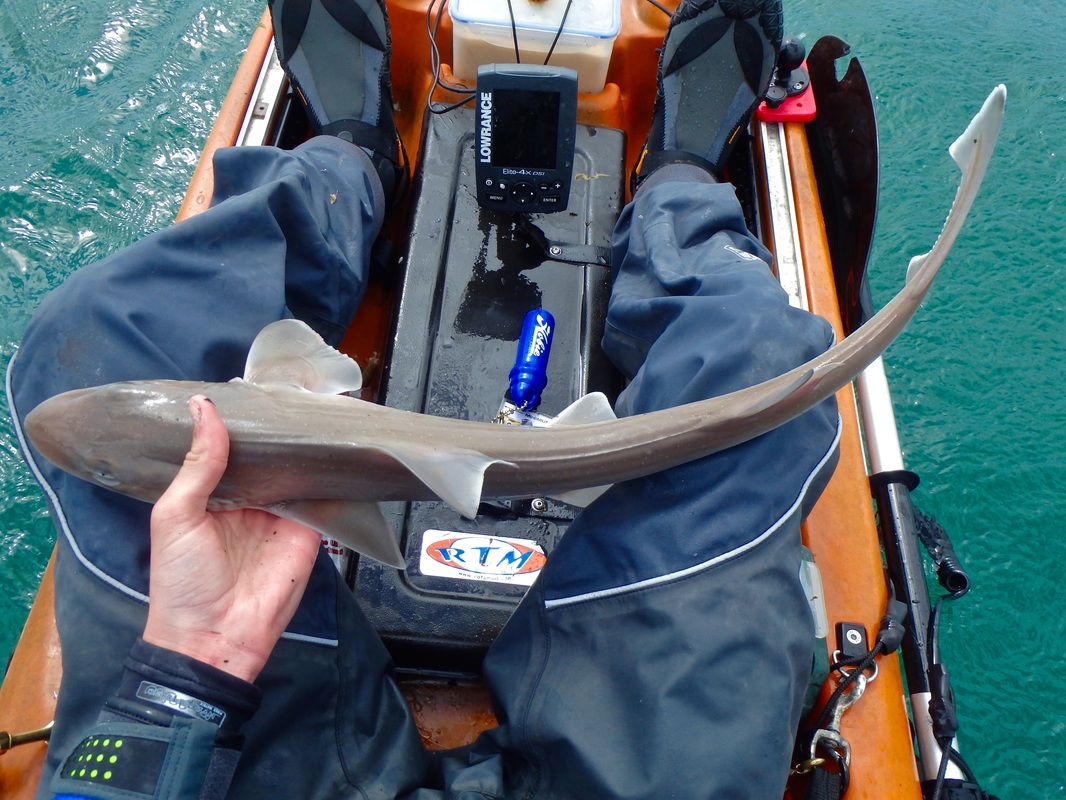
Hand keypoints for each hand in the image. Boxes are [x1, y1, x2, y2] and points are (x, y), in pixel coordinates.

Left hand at [143, 395, 322, 682]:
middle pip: (269, 455)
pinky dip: (329, 473)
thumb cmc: (182, 581)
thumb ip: (198, 464)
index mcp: (213, 492)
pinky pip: (322, 495)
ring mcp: (282, 512)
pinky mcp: (310, 529)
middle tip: (293, 387)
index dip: (241, 420)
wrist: (215, 638)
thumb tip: (204, 408)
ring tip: (318, 404)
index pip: (230, 447)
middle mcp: (250, 498)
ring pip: (297, 469)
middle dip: (279, 429)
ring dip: (306, 446)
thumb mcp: (176, 516)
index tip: (254, 384)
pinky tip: (337, 444)